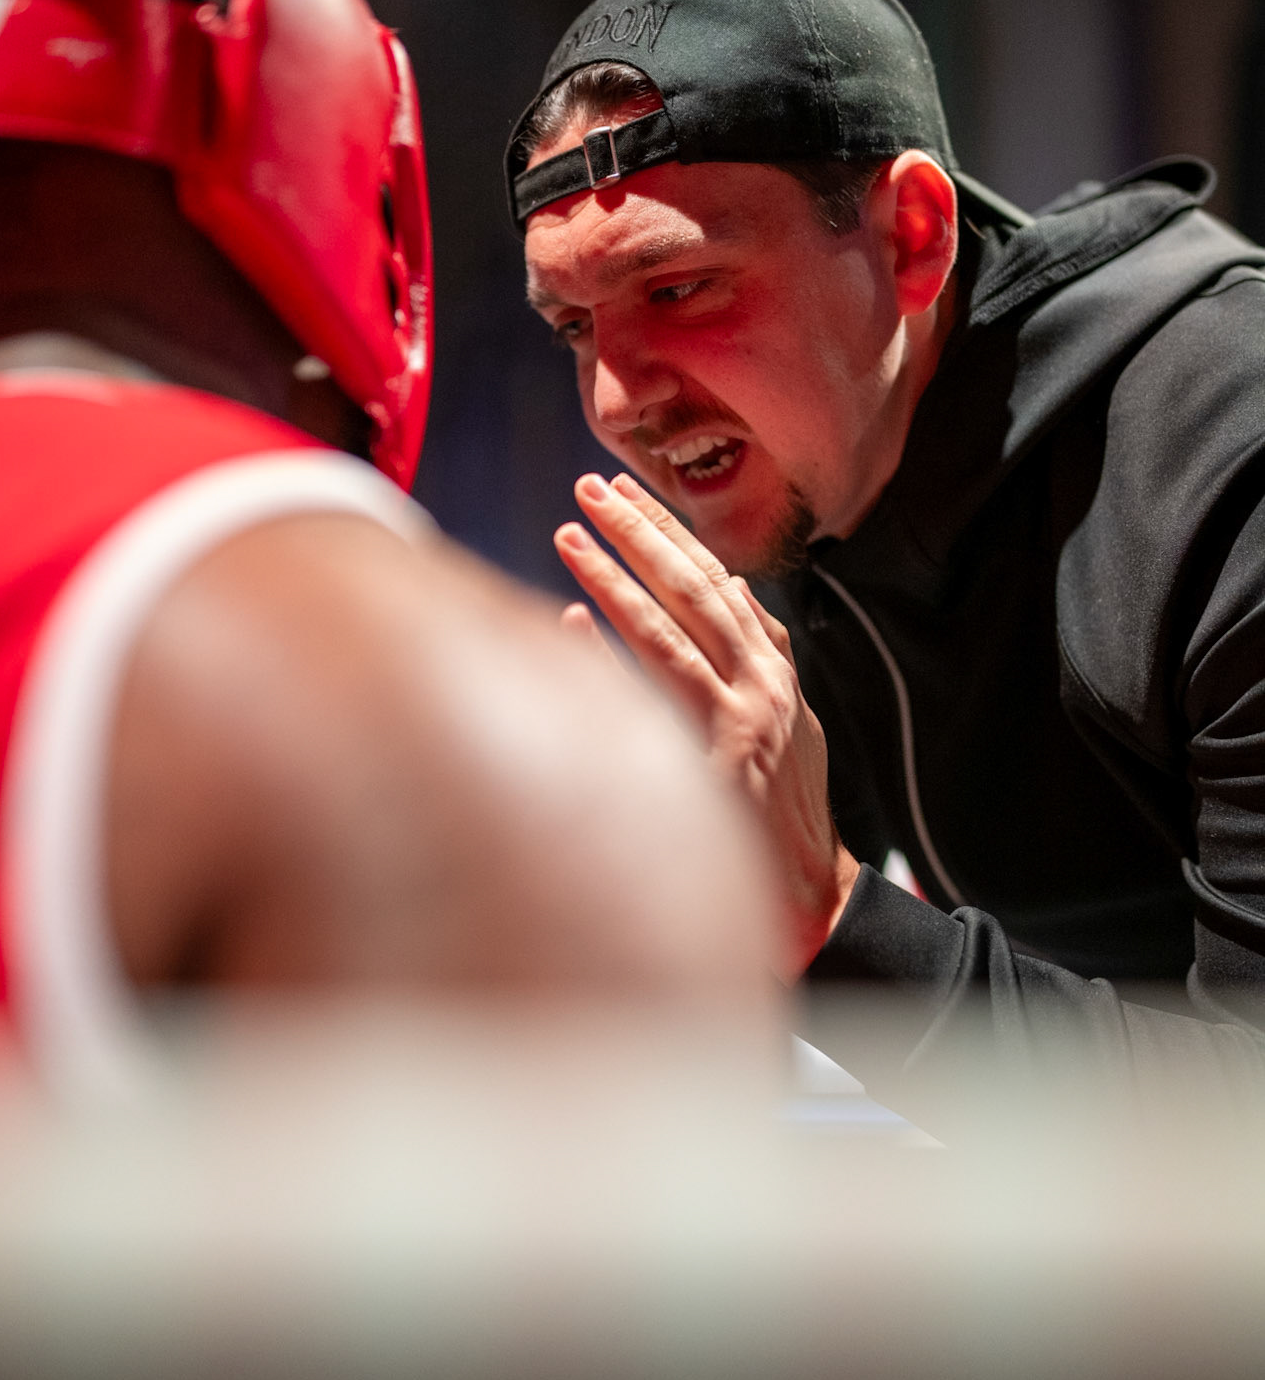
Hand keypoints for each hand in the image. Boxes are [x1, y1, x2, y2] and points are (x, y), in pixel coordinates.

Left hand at [555, 471, 859, 974]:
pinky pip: (650, 697)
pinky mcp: (711, 764)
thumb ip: (760, 655)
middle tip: (591, 488)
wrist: (810, 891)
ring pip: (668, 631)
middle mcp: (761, 687)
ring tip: (570, 534)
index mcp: (775, 670)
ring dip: (616, 577)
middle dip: (642, 531)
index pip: (717, 579)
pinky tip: (568, 621)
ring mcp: (737, 723)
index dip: (671, 531)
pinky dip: (608, 657)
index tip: (627, 492)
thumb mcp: (790, 720)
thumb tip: (733, 590)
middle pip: (694, 589)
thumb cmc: (785, 809)